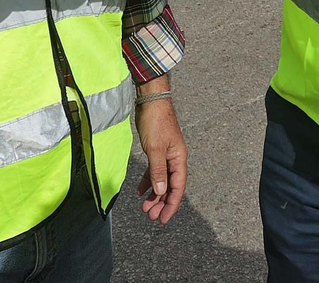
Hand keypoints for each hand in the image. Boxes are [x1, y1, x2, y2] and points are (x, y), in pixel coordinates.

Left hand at [135, 96, 186, 223]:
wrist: (151, 100)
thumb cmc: (155, 122)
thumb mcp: (155, 149)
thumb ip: (157, 171)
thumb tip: (160, 192)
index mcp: (179, 159)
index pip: (177, 187)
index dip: (171, 204)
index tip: (163, 218)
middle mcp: (175, 158)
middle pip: (170, 186)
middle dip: (161, 202)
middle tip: (150, 216)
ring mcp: (166, 154)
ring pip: (161, 180)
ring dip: (154, 194)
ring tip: (144, 207)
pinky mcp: (156, 150)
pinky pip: (154, 171)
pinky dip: (148, 181)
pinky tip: (140, 190)